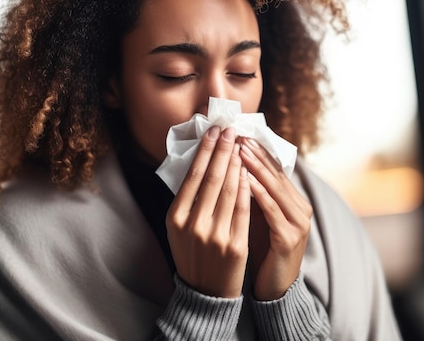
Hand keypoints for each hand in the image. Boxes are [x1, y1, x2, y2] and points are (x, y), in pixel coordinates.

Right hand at [165, 126, 250, 297]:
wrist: (205, 294)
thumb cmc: (193, 254)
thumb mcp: (178, 229)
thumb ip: (187, 200)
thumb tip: (201, 162)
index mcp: (174, 218)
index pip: (192, 176)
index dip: (205, 151)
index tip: (214, 131)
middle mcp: (192, 225)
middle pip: (210, 178)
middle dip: (222, 150)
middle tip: (230, 129)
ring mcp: (214, 236)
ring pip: (227, 191)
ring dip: (235, 163)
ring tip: (241, 144)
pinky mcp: (235, 246)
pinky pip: (242, 210)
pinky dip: (246, 188)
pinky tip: (249, 172)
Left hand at [239, 138, 312, 299]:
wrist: (274, 289)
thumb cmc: (263, 250)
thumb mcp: (259, 217)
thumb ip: (253, 194)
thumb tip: (233, 164)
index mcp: (294, 201)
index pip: (275, 169)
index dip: (258, 151)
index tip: (239, 134)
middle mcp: (301, 208)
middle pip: (276, 174)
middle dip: (255, 154)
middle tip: (238, 135)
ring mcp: (297, 223)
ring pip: (275, 188)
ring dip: (256, 168)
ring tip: (240, 151)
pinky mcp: (289, 238)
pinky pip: (272, 211)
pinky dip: (258, 194)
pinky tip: (246, 181)